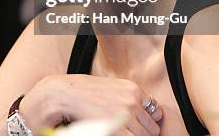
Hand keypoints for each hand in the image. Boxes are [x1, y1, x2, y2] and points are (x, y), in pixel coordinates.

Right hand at [19, 74, 162, 135]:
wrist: (64, 94)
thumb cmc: (85, 92)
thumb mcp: (112, 88)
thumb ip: (130, 98)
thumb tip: (151, 114)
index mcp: (133, 89)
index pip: (154, 112)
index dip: (145, 121)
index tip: (136, 124)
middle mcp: (132, 101)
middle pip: (152, 128)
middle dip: (141, 131)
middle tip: (125, 130)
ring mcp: (125, 115)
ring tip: (117, 130)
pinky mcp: (116, 129)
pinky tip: (113, 132)